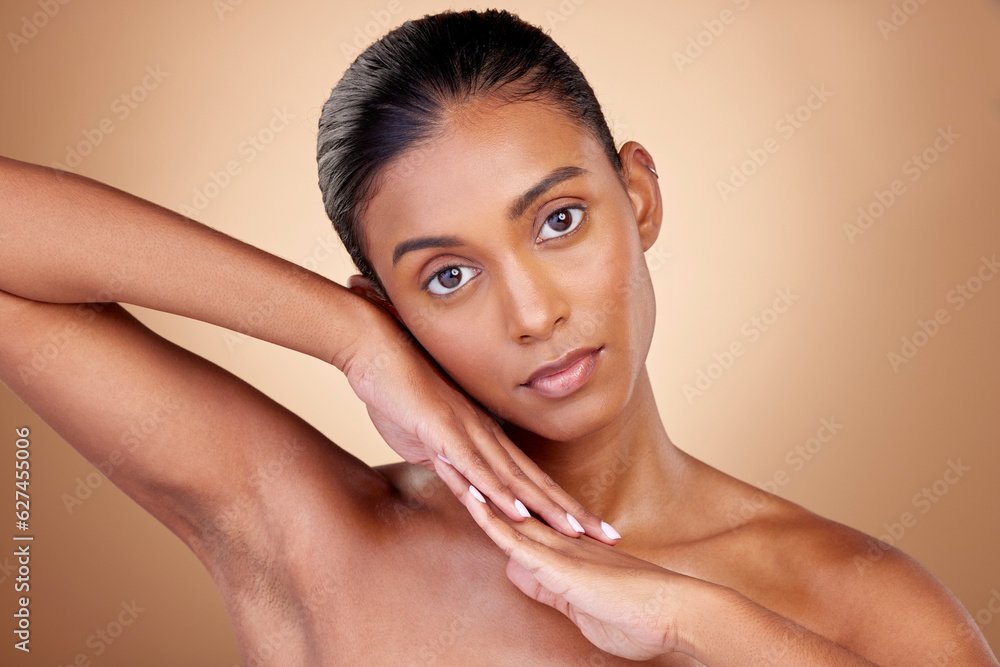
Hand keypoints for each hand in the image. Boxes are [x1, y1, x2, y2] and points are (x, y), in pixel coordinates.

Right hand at [339, 289, 618, 544]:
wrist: (376, 346)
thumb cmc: (398, 390)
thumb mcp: (426, 435)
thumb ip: (445, 457)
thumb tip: (454, 475)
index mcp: (484, 438)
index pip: (531, 479)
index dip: (562, 505)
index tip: (592, 529)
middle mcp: (484, 436)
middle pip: (535, 482)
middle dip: (572, 512)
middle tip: (609, 537)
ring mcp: (465, 432)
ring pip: (512, 478)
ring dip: (544, 508)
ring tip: (577, 533)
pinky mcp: (440, 431)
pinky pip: (471, 465)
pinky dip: (495, 490)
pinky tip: (516, 512)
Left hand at [447, 475, 683, 660]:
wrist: (680, 615)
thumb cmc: (639, 617)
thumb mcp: (578, 604)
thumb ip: (548, 585)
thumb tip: (518, 569)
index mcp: (560, 546)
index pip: (513, 510)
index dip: (485, 487)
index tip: (462, 464)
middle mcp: (555, 538)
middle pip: (502, 497)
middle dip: (471, 472)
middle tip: (443, 440)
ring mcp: (556, 547)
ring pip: (502, 507)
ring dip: (469, 482)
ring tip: (437, 452)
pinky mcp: (557, 565)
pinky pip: (514, 536)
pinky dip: (488, 513)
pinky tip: (466, 493)